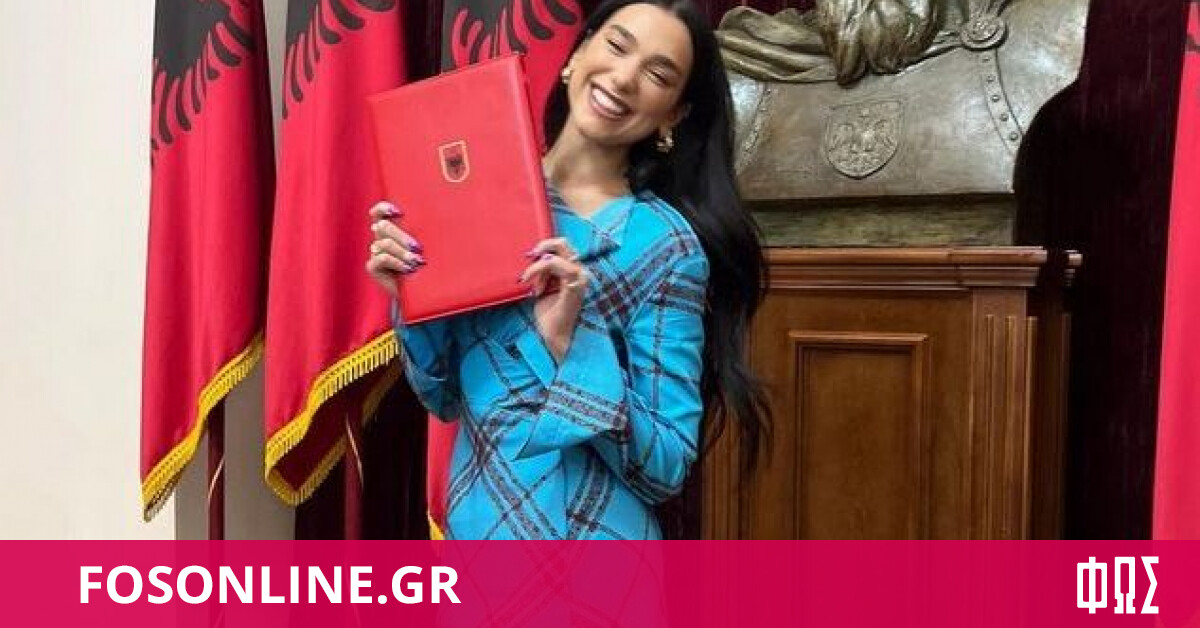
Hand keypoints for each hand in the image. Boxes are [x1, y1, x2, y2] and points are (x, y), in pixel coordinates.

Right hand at [364, 201, 424, 299]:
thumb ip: (426, 232)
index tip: (398, 212)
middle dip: (401, 236)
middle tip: (417, 247)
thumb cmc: (429, 265)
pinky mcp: (373, 266)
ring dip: (402, 252)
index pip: (379, 212)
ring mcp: (376, 252)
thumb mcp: (429, 246)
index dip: (383, 209)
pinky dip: (396, 262)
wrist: (423, 291)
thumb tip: (440, 216)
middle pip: (383, 226)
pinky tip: (408, 269)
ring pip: (384, 243)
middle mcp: (381, 239)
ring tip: (416, 261)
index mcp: (392, 229)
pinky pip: (381, 258)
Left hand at [519, 238, 589, 361]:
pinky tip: (535, 288)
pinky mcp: (574, 286)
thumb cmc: (548, 316)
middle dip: (542, 248)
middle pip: (563, 243)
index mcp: (574, 272)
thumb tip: (533, 256)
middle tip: (529, 258)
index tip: (529, 257)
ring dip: (537, 267)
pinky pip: (554, 265)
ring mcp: (579, 279)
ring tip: (530, 283)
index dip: (545, 247)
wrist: (553, 338)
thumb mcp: (543, 287)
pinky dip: (539, 272)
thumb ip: (543, 272)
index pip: (562, 247)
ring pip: (555, 255)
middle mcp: (580, 273)